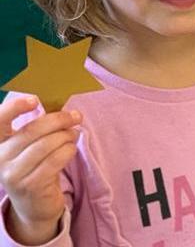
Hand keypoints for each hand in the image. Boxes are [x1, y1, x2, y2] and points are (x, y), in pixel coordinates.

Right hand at [0, 96, 81, 243]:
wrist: (34, 205)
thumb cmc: (34, 168)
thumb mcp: (28, 148)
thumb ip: (37, 129)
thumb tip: (62, 108)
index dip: (14, 107)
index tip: (34, 100)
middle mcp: (0, 158)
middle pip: (32, 131)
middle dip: (58, 120)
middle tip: (75, 116)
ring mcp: (13, 174)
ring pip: (46, 145)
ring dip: (66, 135)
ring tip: (74, 133)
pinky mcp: (31, 185)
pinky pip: (55, 160)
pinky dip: (68, 150)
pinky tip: (71, 148)